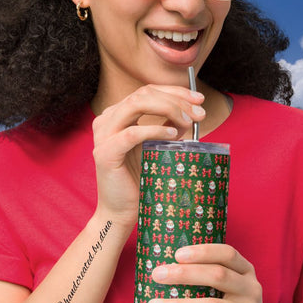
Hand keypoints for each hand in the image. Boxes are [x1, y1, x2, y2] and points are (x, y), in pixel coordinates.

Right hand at [91, 85, 204, 225]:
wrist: (121, 211)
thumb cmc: (139, 181)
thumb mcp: (156, 147)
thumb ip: (167, 127)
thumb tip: (191, 114)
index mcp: (117, 115)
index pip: (147, 91)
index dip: (175, 91)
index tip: (199, 100)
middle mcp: (106, 120)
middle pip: (144, 93)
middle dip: (176, 99)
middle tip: (199, 113)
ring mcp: (103, 135)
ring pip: (137, 104)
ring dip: (168, 109)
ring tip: (189, 122)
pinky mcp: (104, 153)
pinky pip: (132, 133)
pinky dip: (155, 130)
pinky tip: (173, 135)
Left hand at [146, 244, 266, 302]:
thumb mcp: (227, 288)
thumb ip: (207, 277)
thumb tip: (161, 269)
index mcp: (245, 272)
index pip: (227, 254)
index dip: (203, 252)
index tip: (176, 254)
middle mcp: (252, 289)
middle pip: (218, 276)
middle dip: (184, 274)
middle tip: (156, 275)